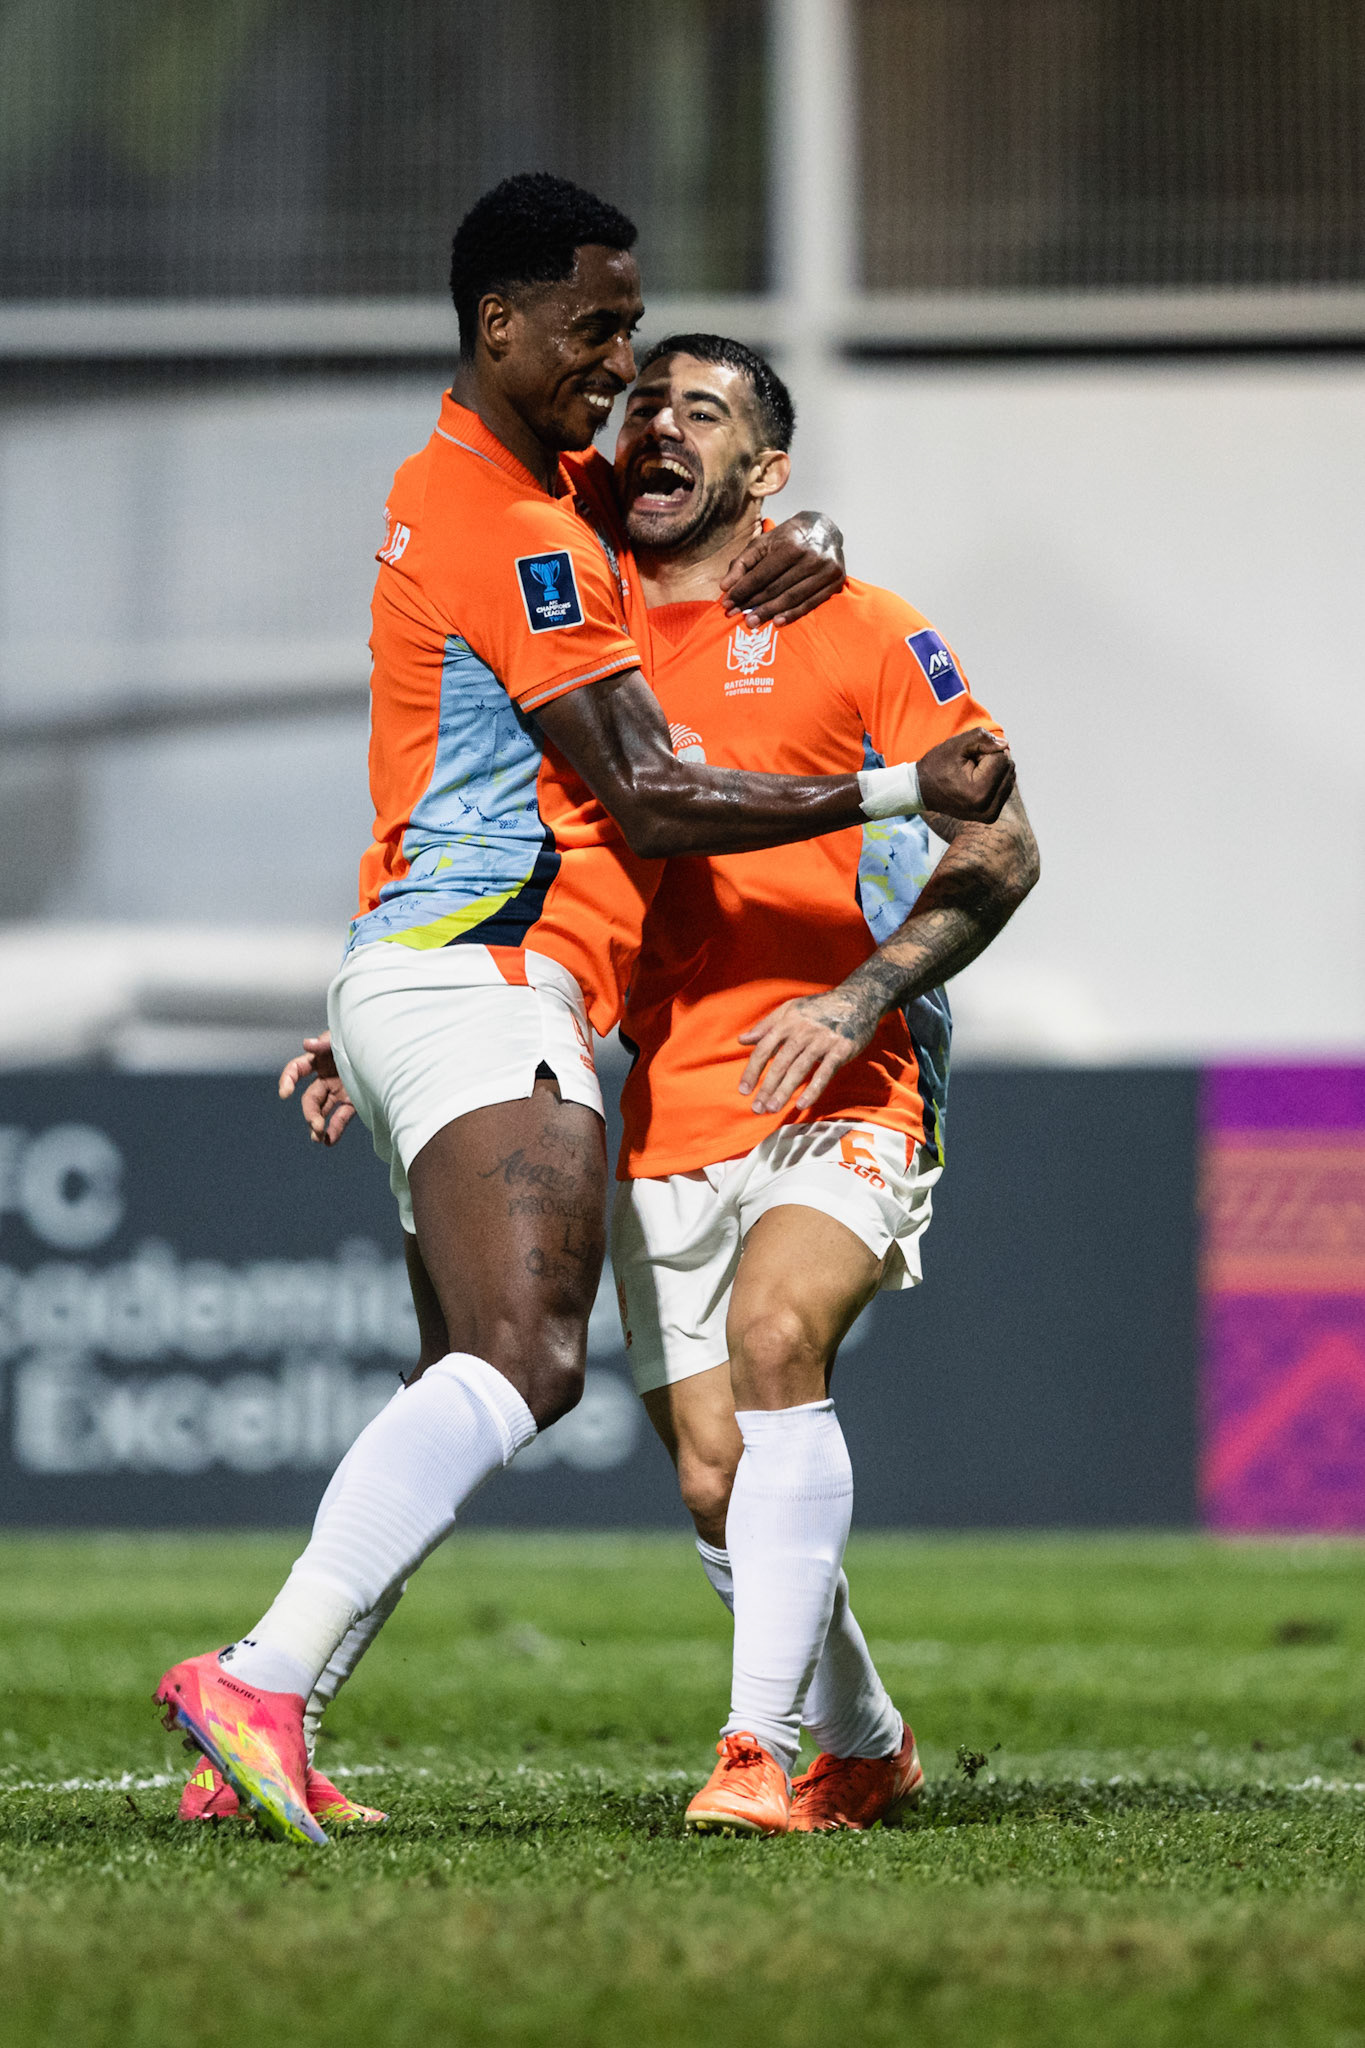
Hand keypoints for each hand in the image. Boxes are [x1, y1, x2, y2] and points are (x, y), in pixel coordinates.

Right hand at [278, 1031, 355, 1145]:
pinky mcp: (353, 1101)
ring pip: (322, 1111)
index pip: (296, 1070)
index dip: (287, 1080)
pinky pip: (340, 1118)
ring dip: (317, 1125)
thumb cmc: (363, 1038)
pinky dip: (334, 1130)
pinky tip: (329, 1141)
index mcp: (319, 1059)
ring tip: (318, 1138)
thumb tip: (306, 1044)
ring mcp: (339, 1090)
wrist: (389, 1051)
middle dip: (310, 1113)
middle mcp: (326, 1077)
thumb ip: (325, 1042)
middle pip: (310, 1098)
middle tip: (316, 1125)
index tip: (285, 1094)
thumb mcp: (343, 1039)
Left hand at [720, 511, 844, 626]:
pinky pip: (810, 604)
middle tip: (735, 616)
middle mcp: (811, 557)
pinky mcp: (835, 582)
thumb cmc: (789, 538)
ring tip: (751, 622)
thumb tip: (725, 587)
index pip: (762, 574)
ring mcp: (826, 571)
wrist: (824, 529)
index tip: (727, 603)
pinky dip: (792, 615)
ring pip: (792, 598)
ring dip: (769, 613)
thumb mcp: (763, 543)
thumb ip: (742, 563)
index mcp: (792, 545)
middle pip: (776, 588)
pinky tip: (776, 622)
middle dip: (753, 604)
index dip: (743, 591)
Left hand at [737, 989, 875, 1114]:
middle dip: (766, 1087)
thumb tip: (741, 1040)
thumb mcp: (790, 1010)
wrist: (857, 1001)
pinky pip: (824, 1073)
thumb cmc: (819, 1008)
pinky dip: (813, 1089)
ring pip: (799, 1069)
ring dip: (784, 1091)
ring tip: (772, 1109)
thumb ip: (766, 1026)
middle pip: (780, 1063)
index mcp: (787, 1022)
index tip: (744, 1090)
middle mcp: (803, 1031)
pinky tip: (801, 1105)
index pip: (764, 1049)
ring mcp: (822, 1041)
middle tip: (757, 1108)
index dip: (752, 1071)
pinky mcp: (841, 1050)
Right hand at [917, 728, 1014, 822]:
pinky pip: (1006, 786)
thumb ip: (982, 738)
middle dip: (991, 760)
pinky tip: (976, 782)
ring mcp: (990, 815)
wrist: (921, 791)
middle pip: (1008, 767)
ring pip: (1009, 776)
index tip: (967, 758)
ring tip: (970, 775)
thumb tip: (1006, 745)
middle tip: (968, 766)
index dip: (985, 751)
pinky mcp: (991, 816)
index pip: (1002, 758)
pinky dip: (994, 779)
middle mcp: (988, 808)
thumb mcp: (956, 745)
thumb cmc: (937, 766)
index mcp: (979, 792)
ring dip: (993, 769)